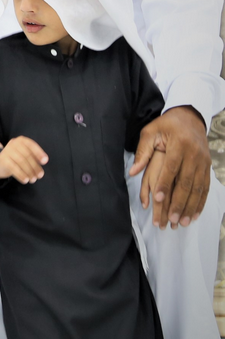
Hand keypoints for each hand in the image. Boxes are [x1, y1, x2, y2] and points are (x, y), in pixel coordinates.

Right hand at [0, 137, 47, 183]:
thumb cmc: (16, 159)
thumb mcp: (25, 155)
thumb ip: (34, 156)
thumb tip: (44, 160)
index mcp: (21, 141)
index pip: (31, 145)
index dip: (39, 153)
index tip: (45, 161)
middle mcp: (13, 144)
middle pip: (27, 155)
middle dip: (35, 166)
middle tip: (40, 175)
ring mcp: (7, 151)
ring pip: (21, 161)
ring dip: (29, 172)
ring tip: (33, 179)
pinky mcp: (3, 159)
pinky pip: (14, 168)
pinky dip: (21, 175)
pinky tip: (25, 180)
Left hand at [129, 106, 209, 228]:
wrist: (190, 117)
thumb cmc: (166, 125)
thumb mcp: (150, 132)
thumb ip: (142, 152)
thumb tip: (132, 171)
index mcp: (179, 144)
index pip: (171, 168)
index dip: (165, 184)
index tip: (158, 200)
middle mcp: (194, 154)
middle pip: (186, 182)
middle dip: (178, 202)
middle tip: (170, 218)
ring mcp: (203, 161)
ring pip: (198, 188)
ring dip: (190, 206)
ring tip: (181, 222)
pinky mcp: (208, 166)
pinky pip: (205, 187)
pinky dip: (200, 202)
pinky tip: (194, 214)